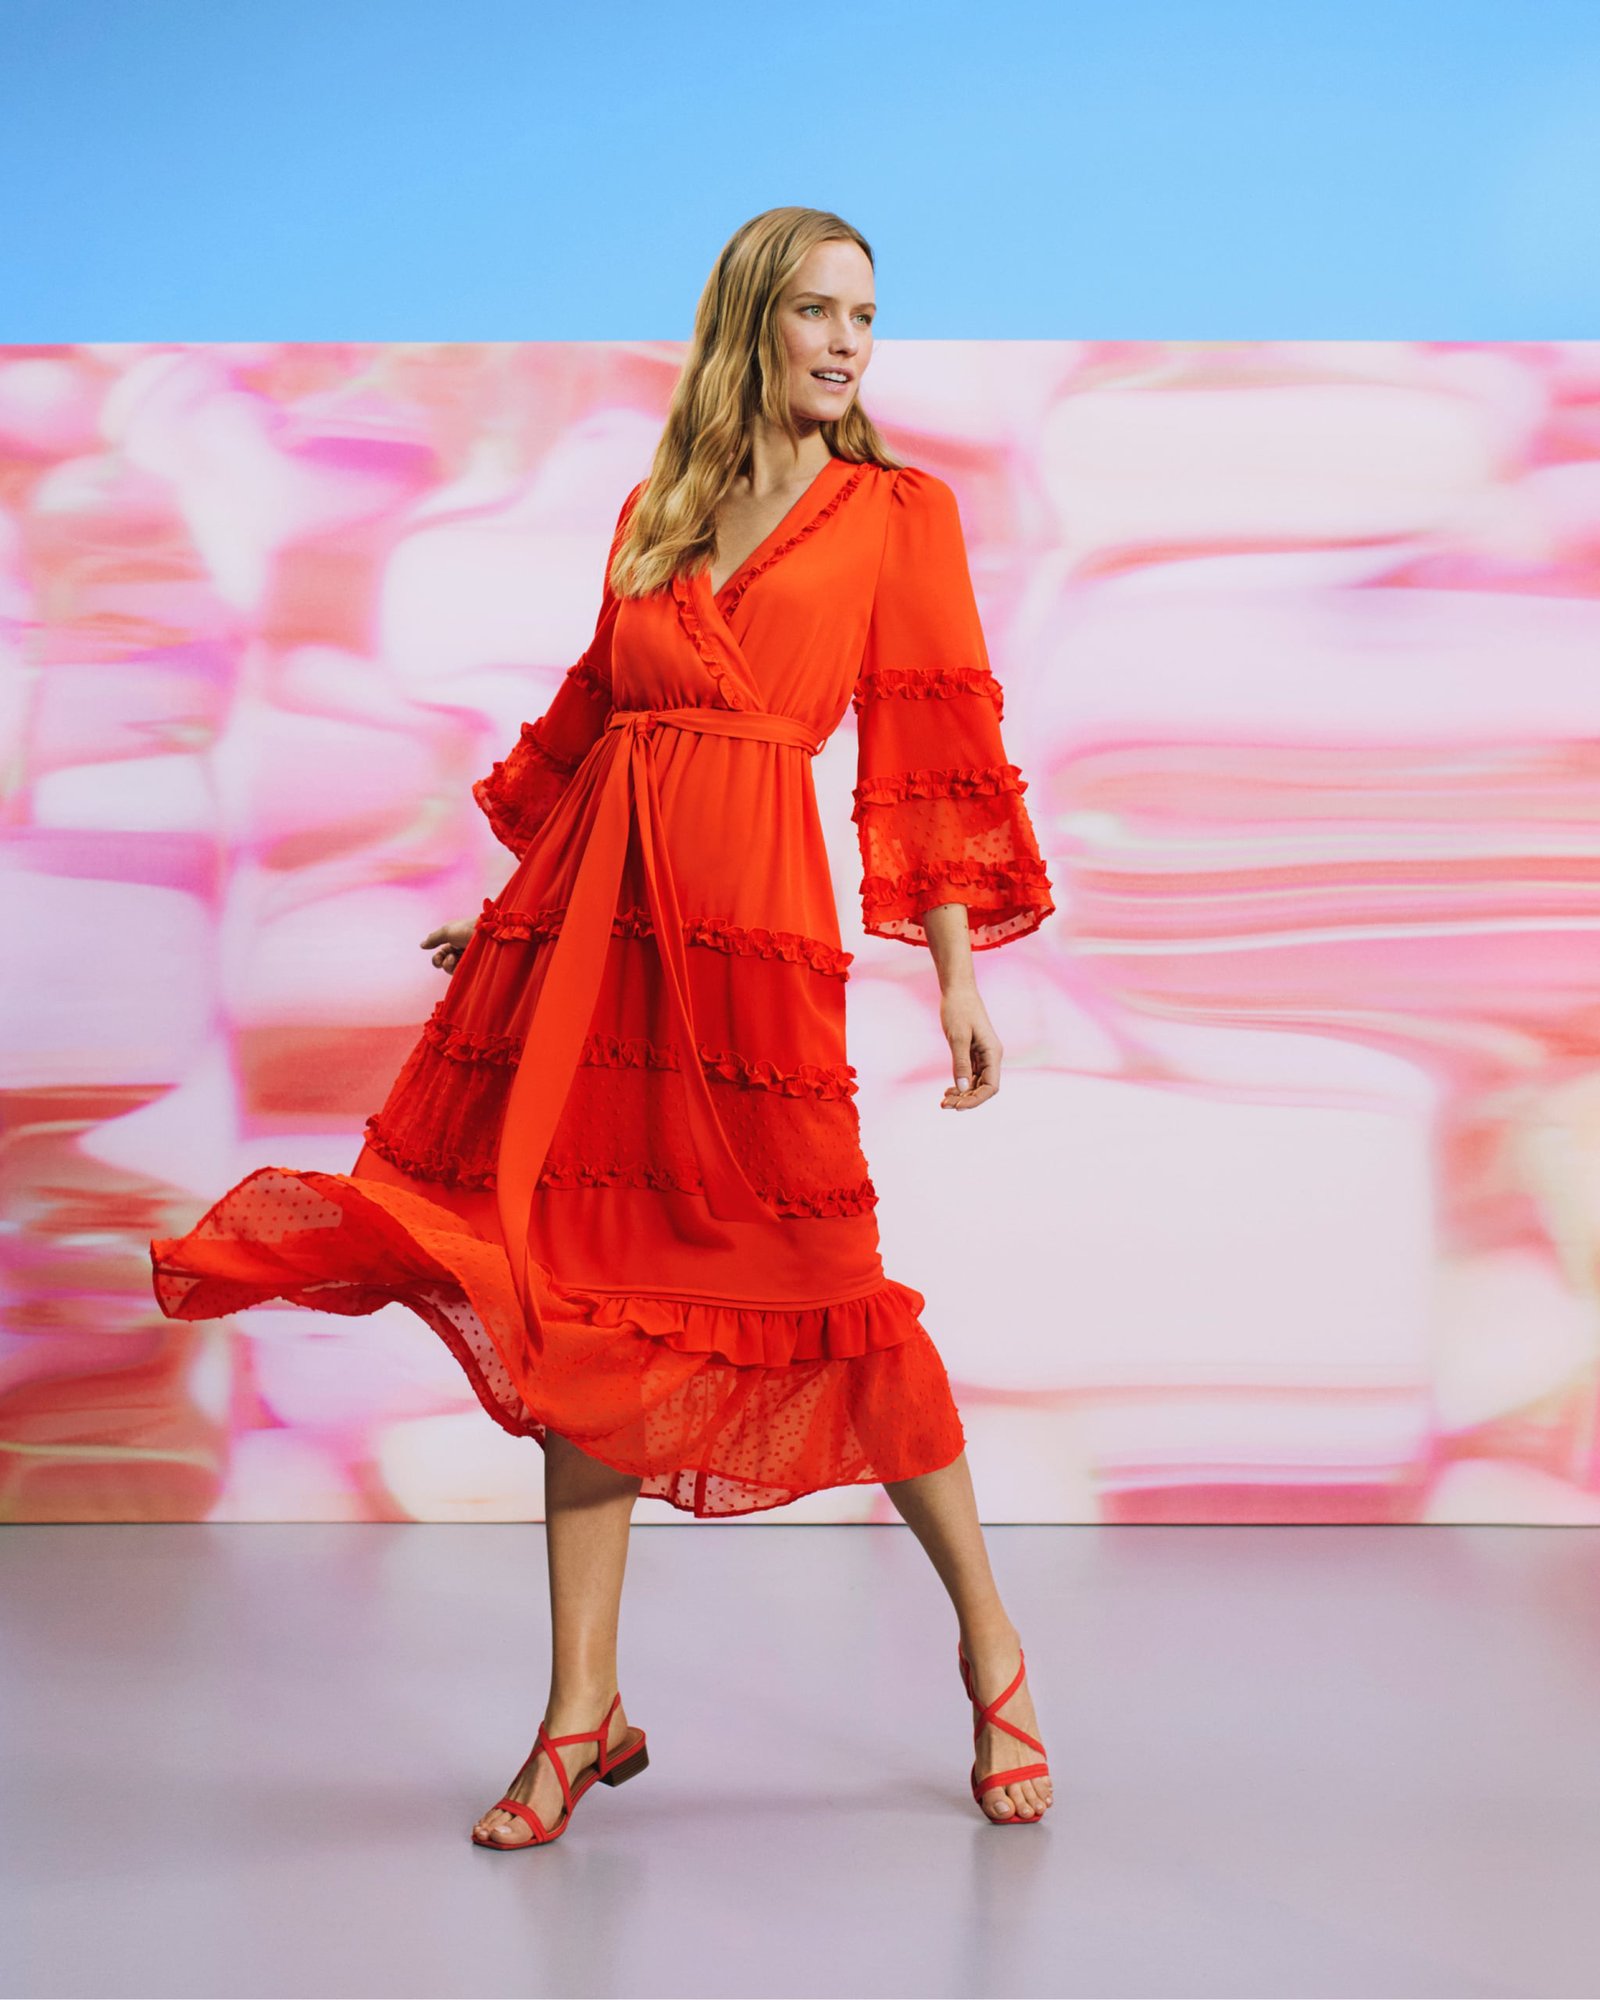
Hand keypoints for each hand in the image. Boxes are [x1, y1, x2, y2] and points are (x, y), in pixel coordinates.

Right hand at [421, 917, 476, 974]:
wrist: (488, 932)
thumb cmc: (468, 928)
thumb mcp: (447, 931)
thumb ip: (434, 938)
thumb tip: (422, 945)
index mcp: (456, 942)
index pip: (442, 955)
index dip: (437, 958)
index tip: (438, 956)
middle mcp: (462, 951)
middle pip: (444, 964)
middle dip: (440, 962)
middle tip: (446, 957)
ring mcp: (468, 960)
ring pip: (450, 970)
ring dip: (447, 965)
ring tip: (453, 958)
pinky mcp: (473, 967)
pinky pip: (458, 973)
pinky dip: (454, 969)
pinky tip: (457, 962)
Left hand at [939, 981, 1001, 1109]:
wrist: (957, 989)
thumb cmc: (958, 1009)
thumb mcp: (958, 1037)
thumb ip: (961, 1064)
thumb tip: (963, 1089)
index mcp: (993, 1053)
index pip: (991, 1086)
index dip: (977, 1099)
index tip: (958, 1106)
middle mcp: (991, 1056)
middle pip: (984, 1087)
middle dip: (967, 1099)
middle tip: (944, 1105)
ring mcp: (983, 1054)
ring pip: (976, 1082)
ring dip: (962, 1094)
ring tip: (944, 1101)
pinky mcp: (973, 1052)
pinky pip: (970, 1074)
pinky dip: (960, 1084)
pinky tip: (948, 1089)